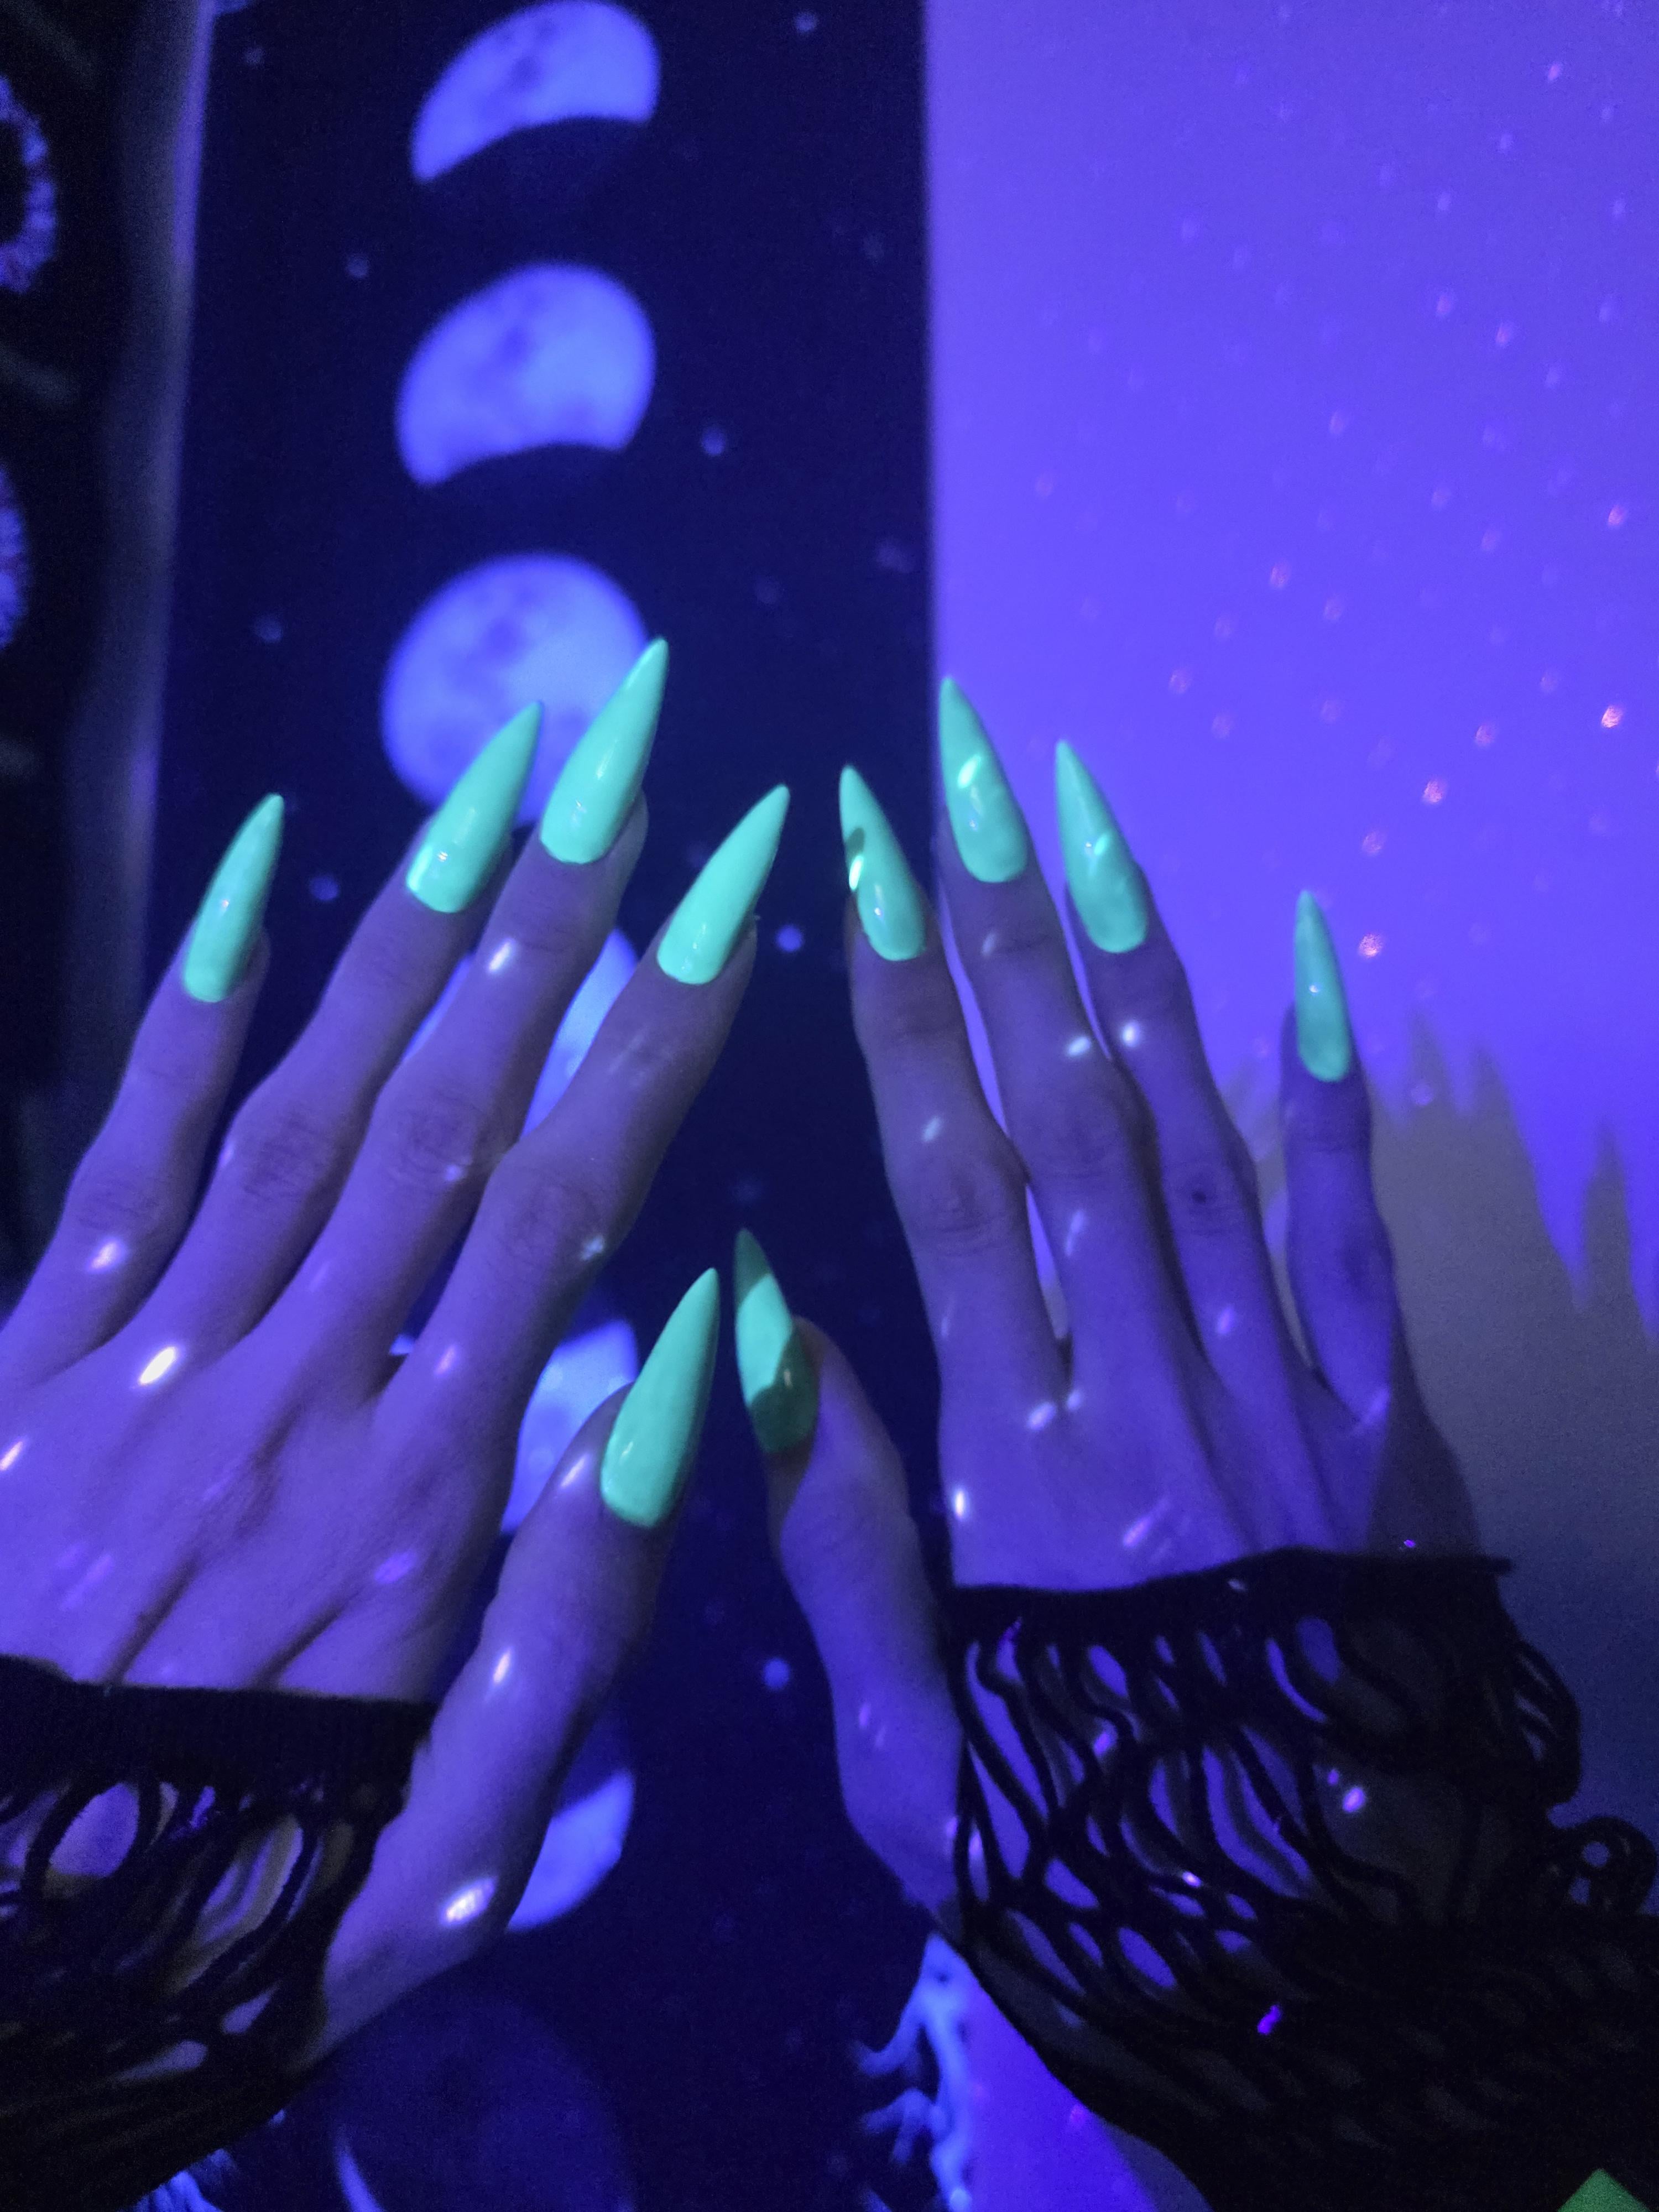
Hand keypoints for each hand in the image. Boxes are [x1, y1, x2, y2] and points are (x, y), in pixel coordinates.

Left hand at [0, 655, 785, 2062]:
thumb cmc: (237, 1908)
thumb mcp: (459, 1850)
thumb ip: (582, 1618)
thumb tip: (687, 1377)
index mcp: (418, 1503)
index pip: (570, 1205)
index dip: (661, 1022)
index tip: (740, 869)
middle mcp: (294, 1391)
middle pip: (449, 1106)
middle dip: (557, 905)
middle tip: (632, 733)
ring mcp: (145, 1363)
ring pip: (305, 1099)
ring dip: (409, 922)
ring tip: (495, 766)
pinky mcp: (28, 1361)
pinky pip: (124, 1158)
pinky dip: (191, 1012)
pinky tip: (252, 871)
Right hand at [737, 682, 1476, 1909]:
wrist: (1328, 1948)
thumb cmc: (1080, 1844)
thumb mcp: (901, 1744)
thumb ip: (835, 1525)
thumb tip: (755, 1313)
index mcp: (1022, 1465)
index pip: (952, 1188)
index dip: (906, 1015)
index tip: (868, 864)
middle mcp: (1153, 1386)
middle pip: (1071, 1116)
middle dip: (1006, 927)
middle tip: (963, 762)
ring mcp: (1285, 1387)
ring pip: (1201, 1133)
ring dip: (1137, 960)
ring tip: (1082, 809)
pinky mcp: (1386, 1411)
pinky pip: (1356, 1224)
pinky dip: (1329, 1085)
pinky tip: (1304, 949)